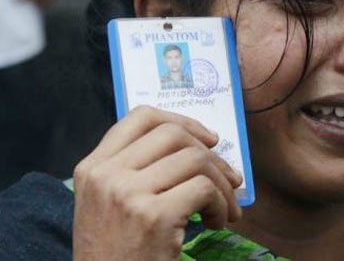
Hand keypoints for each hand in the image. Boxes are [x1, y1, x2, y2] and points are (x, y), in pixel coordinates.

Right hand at [73, 106, 242, 260]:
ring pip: (196, 159)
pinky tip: (218, 223)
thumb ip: (137, 169)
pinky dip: (222, 205)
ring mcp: (128, 193)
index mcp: (93, 167)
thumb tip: (202, 143)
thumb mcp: (109, 203)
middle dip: (211, 155)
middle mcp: (106, 174)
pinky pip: (206, 189)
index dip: (182, 121)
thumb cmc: (115, 252)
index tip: (207, 139)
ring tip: (224, 208)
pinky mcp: (154, 216)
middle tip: (228, 179)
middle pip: (174, 134)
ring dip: (222, 184)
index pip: (140, 117)